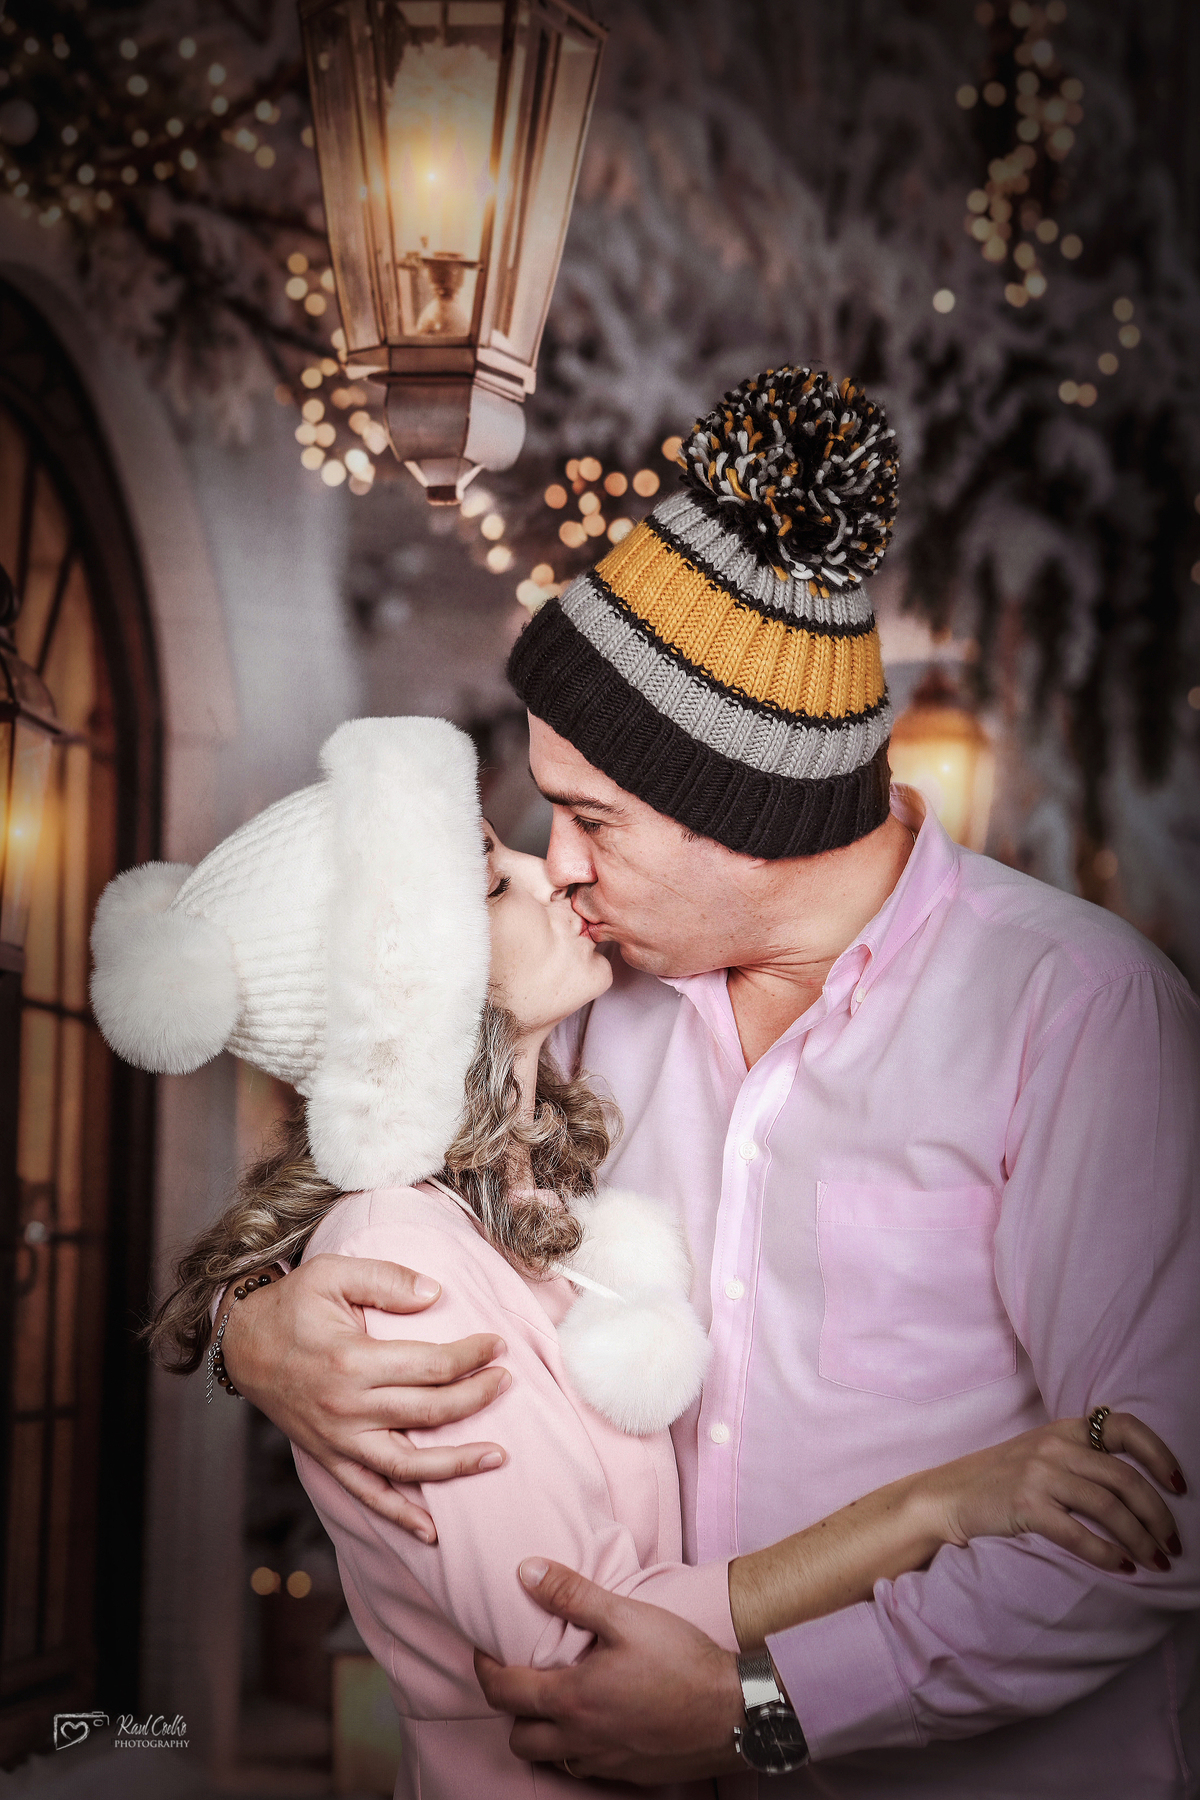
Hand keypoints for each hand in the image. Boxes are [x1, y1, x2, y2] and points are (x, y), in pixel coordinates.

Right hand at [221, 1253, 510, 1541]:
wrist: (240, 1346)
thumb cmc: (291, 1305)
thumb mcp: (332, 1272)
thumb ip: (386, 1278)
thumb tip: (436, 1295)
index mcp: (353, 1360)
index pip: (432, 1366)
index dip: (472, 1356)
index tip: (497, 1345)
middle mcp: (348, 1406)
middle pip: (430, 1413)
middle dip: (477, 1398)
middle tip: (506, 1382)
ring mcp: (338, 1439)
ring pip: (407, 1465)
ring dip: (456, 1464)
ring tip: (497, 1457)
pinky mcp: (328, 1457)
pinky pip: (368, 1494)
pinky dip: (399, 1517)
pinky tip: (431, 1531)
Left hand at [474, 1560, 744, 1783]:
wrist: (735, 1712)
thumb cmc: (681, 1661)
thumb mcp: (626, 1615)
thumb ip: (572, 1594)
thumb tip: (525, 1571)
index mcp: (573, 1698)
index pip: (505, 1692)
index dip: (485, 1670)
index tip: (483, 1651)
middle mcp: (581, 1738)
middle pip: (519, 1738)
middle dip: (511, 1710)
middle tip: (520, 1678)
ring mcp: (605, 1762)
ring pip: (552, 1757)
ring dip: (544, 1733)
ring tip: (557, 1700)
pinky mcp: (630, 1774)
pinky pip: (585, 1767)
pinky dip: (578, 1747)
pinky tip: (597, 1722)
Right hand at [927, 1413, 1183, 1571]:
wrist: (947, 1496)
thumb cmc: (998, 1480)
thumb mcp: (1039, 1454)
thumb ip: (1079, 1457)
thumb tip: (1134, 1487)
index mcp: (1063, 1429)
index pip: (1124, 1427)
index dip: (1159, 1454)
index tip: (1180, 1485)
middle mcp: (1054, 1445)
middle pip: (1126, 1478)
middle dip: (1158, 1515)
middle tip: (1173, 1544)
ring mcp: (1039, 1474)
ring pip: (1109, 1508)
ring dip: (1140, 1540)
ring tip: (1154, 1562)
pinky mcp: (1025, 1505)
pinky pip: (1079, 1534)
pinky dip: (1107, 1554)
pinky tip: (1121, 1568)